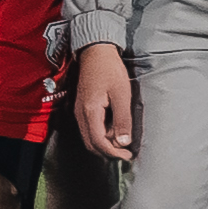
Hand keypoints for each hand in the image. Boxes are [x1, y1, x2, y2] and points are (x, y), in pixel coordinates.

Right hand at [72, 46, 141, 165]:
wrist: (95, 52)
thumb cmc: (110, 70)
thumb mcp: (122, 94)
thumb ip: (122, 119)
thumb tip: (123, 142)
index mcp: (90, 112)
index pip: (99, 142)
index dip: (113, 153)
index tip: (128, 156)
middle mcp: (81, 114)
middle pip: (91, 144)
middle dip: (108, 152)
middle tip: (125, 152)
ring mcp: (79, 111)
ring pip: (89, 137)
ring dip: (104, 144)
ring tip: (122, 141)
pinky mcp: (82, 107)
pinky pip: (89, 128)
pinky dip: (100, 135)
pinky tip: (113, 130)